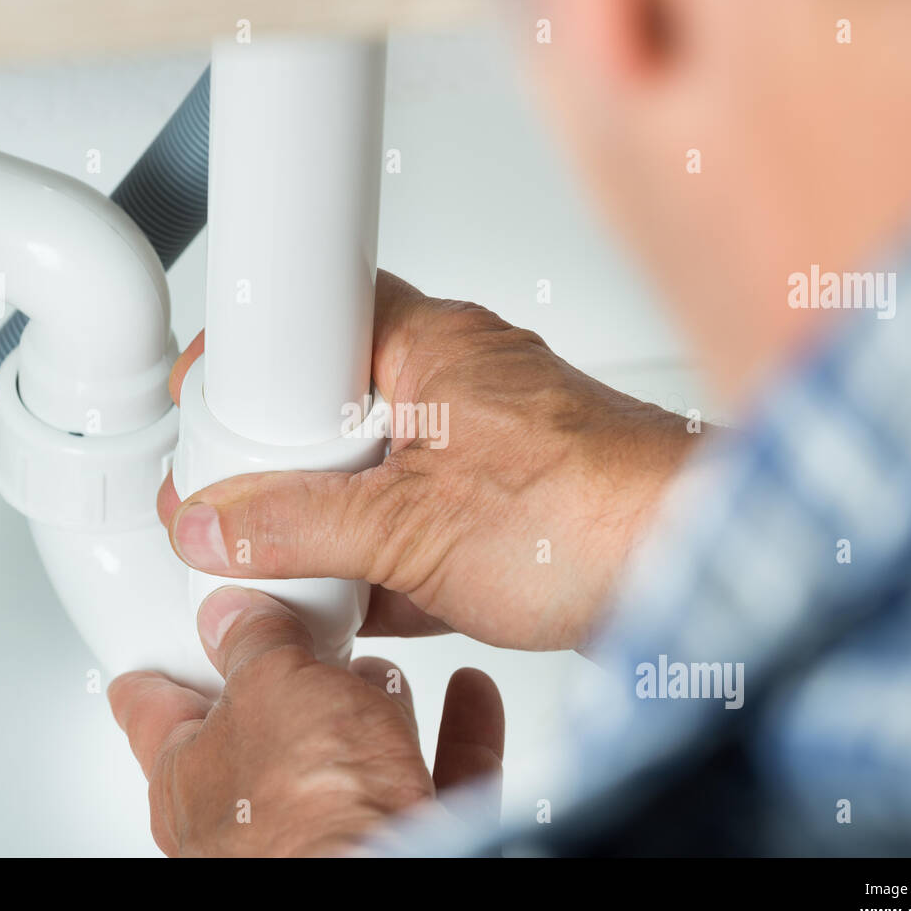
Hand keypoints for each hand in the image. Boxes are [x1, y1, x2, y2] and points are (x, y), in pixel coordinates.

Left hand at [108, 586, 503, 856]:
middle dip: (285, 684)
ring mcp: (328, 832)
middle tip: (297, 637)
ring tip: (383, 666)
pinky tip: (469, 693)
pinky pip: (429, 775)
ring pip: (348, 760)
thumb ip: (254, 640)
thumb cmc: (309, 804)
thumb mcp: (270, 682)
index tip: (144, 663)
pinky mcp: (401, 838)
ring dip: (371, 708)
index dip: (148, 682)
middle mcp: (251, 820)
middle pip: (262, 736)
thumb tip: (239, 615)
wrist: (394, 869)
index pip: (151, 717)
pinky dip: (452, 731)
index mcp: (189, 781)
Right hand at [157, 271, 698, 651]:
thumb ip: (298, 524)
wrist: (704, 576)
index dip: (253, 354)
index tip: (206, 397)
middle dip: (288, 458)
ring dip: (339, 518)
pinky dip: (386, 560)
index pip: (314, 311)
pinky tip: (360, 599)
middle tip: (244, 496)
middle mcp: (462, 383)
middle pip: (338, 404)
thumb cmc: (595, 512)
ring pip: (380, 471)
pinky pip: (422, 523)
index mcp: (432, 345)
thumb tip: (220, 522)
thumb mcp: (408, 527)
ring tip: (297, 558)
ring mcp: (488, 449)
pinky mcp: (510, 511)